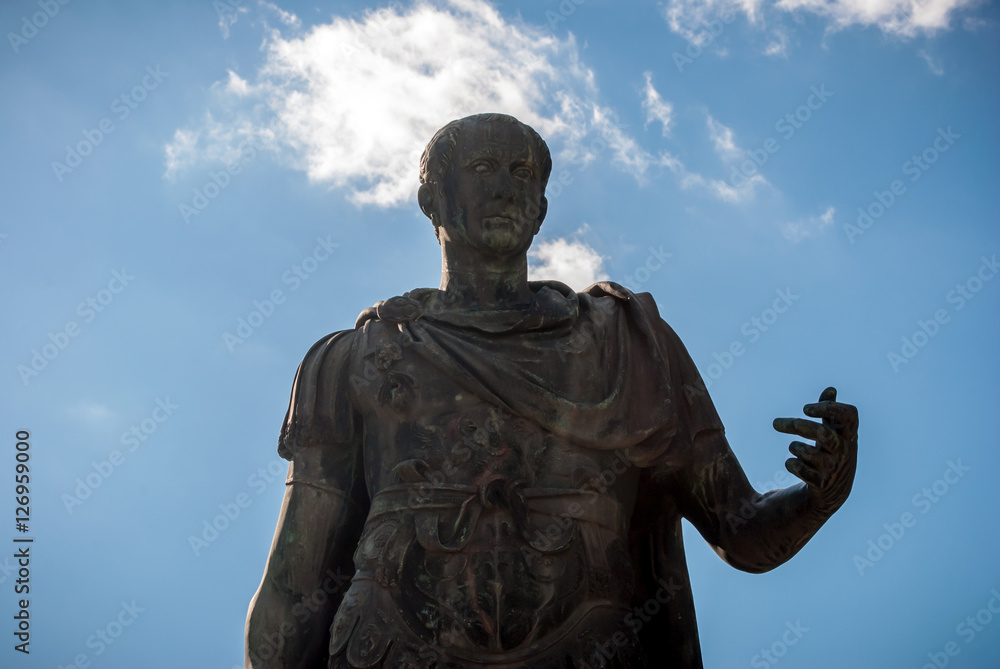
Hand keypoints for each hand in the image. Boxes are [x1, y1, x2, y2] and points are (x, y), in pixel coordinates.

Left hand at [773, 387, 857, 512]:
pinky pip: (801, 470)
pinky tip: (792, 463)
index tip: (806, 408)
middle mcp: (844, 451)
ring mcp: (833, 468)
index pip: (850, 416)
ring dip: (794, 448)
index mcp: (848, 435)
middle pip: (823, 434)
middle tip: (775, 423)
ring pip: (808, 453)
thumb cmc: (832, 455)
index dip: (830, 408)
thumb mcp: (834, 433)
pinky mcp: (821, 484)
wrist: (833, 493)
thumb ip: (830, 412)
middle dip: (798, 427)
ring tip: (794, 448)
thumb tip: (831, 389)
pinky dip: (791, 464)